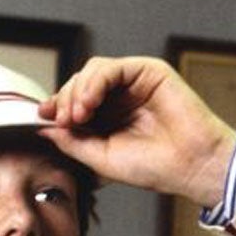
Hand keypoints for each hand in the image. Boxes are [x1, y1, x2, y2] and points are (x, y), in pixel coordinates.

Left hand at [38, 56, 235, 205]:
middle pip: (79, 84)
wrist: (192, 166)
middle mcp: (121, 98)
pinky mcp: (148, 71)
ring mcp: (134, 83)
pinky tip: (91, 101)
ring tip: (79, 114)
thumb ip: (73, 142)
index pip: (75, 103)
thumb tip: (43, 127)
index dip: (57, 106)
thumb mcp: (102, 158)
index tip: (42, 116)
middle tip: (64, 120)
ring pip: (92, 72)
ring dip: (78, 90)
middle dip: (65, 99)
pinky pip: (111, 68)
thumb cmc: (156, 168)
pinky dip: (95, 81)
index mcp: (110, 119)